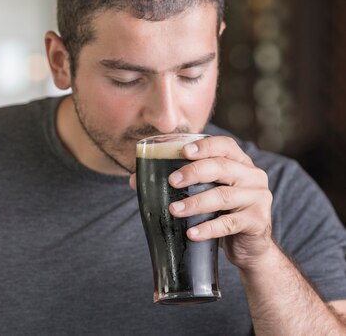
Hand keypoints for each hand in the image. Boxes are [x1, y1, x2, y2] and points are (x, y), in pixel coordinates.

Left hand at [129, 136, 273, 270]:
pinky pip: (230, 223)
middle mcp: (253, 176)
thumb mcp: (203, 193)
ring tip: (174, 210)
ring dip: (195, 203)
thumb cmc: (221, 213)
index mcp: (239, 163)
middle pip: (222, 167)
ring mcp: (258, 198)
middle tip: (172, 181)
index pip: (225, 145)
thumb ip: (176, 184)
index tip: (183, 152)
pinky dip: (208, 228)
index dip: (205, 146)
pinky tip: (192, 233)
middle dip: (194, 172)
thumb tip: (134, 180)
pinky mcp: (258, 221)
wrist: (250, 247)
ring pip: (223, 196)